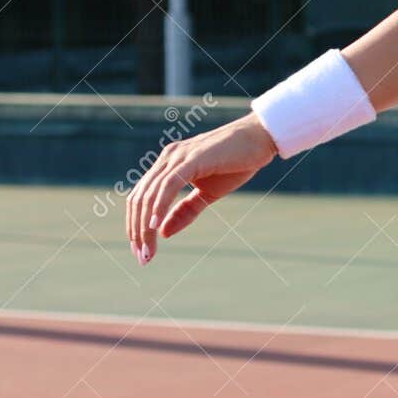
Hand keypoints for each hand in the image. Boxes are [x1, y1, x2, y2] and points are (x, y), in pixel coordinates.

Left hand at [124, 112, 278, 265]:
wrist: (261, 138)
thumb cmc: (237, 163)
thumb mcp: (208, 194)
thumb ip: (186, 211)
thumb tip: (163, 232)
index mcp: (168, 165)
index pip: (140, 198)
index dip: (136, 226)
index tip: (141, 251)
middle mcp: (168, 159)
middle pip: (139, 199)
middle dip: (137, 232)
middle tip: (143, 259)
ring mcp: (178, 157)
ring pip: (150, 195)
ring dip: (145, 227)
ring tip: (148, 251)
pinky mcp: (192, 158)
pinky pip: (169, 184)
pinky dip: (159, 206)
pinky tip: (155, 226)